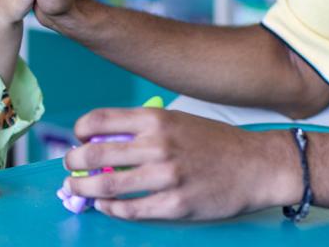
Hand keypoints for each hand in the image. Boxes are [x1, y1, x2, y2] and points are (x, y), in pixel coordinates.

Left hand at [62, 108, 302, 220]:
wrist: (257, 165)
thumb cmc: (216, 143)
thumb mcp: (180, 122)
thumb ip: (144, 130)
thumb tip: (104, 142)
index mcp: (157, 120)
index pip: (100, 120)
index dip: (81, 130)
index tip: (78, 138)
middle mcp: (158, 145)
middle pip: (96, 154)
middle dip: (74, 162)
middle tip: (71, 168)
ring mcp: (166, 176)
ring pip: (107, 186)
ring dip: (84, 190)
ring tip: (78, 191)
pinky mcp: (175, 204)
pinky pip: (130, 209)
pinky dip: (112, 209)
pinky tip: (108, 207)